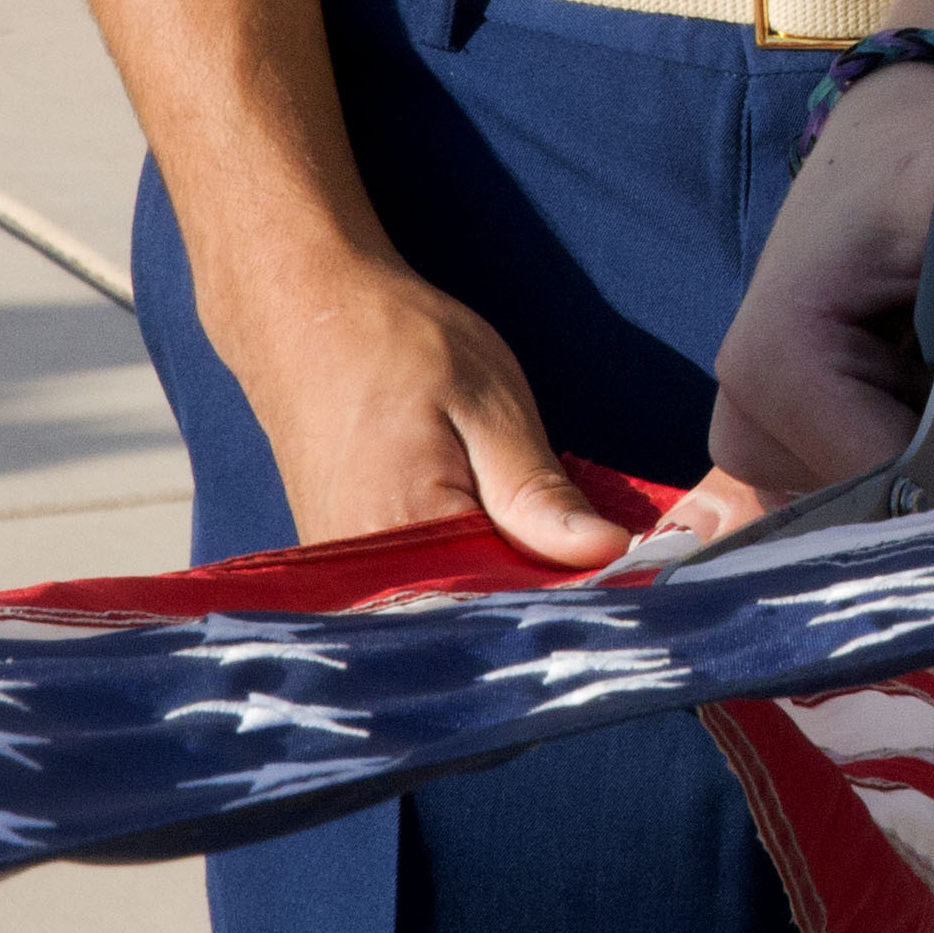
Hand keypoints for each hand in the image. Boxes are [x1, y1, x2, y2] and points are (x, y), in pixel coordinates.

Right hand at [204, 238, 627, 568]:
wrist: (304, 315)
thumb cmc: (397, 346)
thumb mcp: (489, 406)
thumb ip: (538, 494)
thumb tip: (609, 554)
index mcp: (404, 545)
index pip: (509, 607)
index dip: (573, 595)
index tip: (629, 574)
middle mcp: (363, 584)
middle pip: (478, 618)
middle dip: (541, 594)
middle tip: (595, 557)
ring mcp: (348, 582)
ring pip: (453, 606)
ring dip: (507, 584)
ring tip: (548, 545)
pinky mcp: (349, 569)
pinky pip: (424, 589)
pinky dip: (471, 571)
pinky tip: (502, 544)